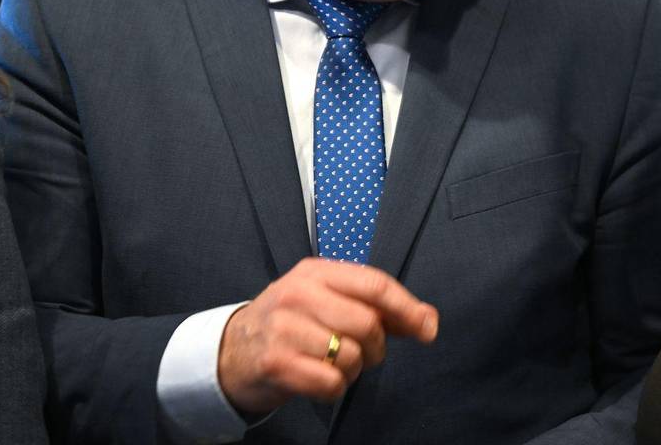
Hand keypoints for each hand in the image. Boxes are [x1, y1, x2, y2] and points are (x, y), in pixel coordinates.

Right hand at [218, 257, 438, 413]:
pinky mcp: (275, 362)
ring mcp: (284, 328)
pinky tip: (320, 379)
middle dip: (377, 347)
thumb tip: (428, 321)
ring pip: (351, 355)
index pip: (374, 284)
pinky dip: (335, 388)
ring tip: (335, 365)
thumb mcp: (327, 301)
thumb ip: (378, 308)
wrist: (232, 351)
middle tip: (366, 354)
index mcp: (316, 272)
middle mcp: (298, 294)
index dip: (407, 308)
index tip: (427, 329)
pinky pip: (331, 382)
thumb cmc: (292, 324)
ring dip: (353, 370)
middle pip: (367, 323)